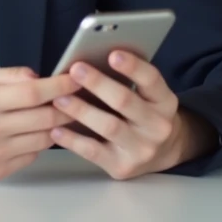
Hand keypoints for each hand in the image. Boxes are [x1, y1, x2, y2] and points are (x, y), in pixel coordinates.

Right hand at [0, 66, 79, 180]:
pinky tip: (31, 132)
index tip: (75, 79)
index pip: (34, 93)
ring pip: (43, 140)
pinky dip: (37, 143)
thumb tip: (38, 77)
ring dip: (55, 126)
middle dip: (66, 106)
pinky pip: (31, 156)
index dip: (60, 85)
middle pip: (44, 118)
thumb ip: (10, 75)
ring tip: (56, 113)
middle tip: (75, 97)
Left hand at [50, 51, 216, 179]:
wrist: (162, 153)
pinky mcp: (123, 167)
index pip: (151, 80)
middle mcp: (158, 126)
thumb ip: (127, 79)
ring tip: (59, 98)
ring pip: (109, 127)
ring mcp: (141, 149)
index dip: (133, 67)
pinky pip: (94, 152)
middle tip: (75, 69)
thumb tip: (91, 59)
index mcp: (165, 101)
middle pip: (125, 101)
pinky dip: (73, 140)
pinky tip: (56, 129)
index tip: (112, 54)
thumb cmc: (143, 113)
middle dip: (98, 84)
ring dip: (81, 110)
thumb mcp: (147, 95)